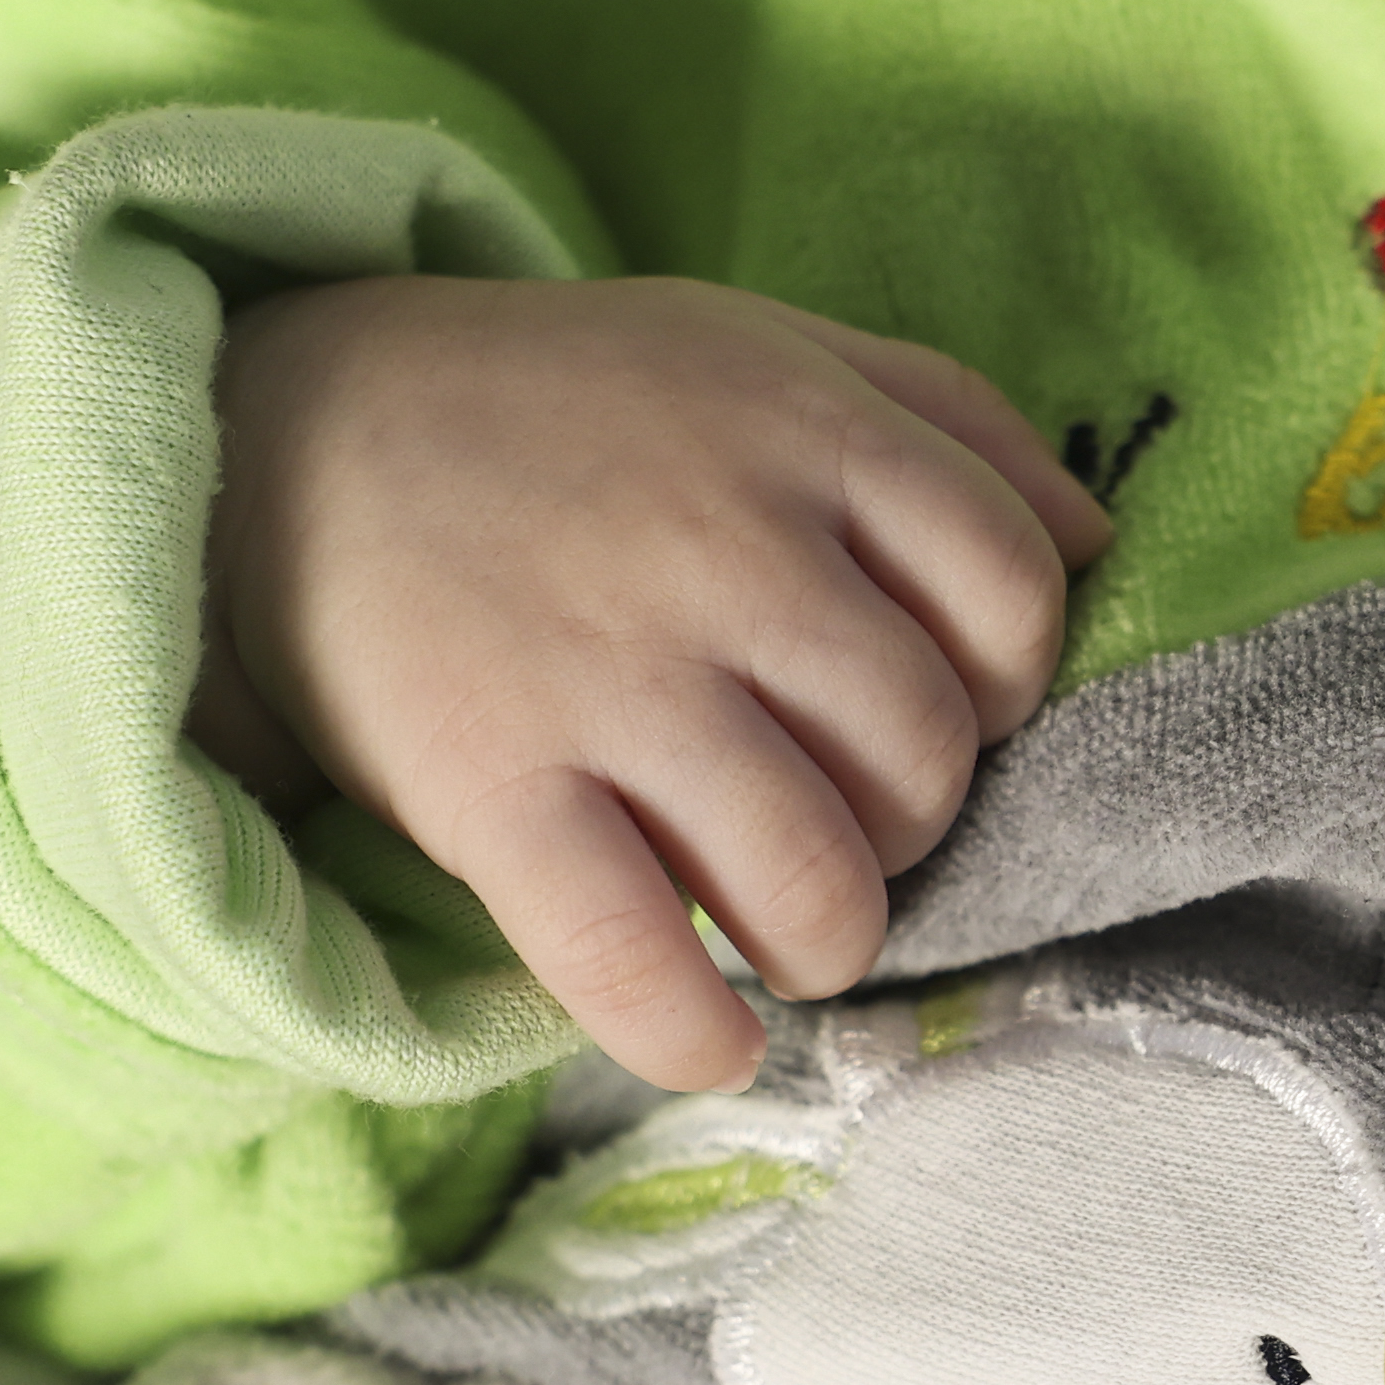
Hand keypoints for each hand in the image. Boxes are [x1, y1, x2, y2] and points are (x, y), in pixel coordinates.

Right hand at [200, 275, 1111, 1090]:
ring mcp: (607, 676)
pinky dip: (695, 1035)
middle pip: (923, 756)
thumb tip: (1098, 541)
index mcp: (805, 434)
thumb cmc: (564, 410)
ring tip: (795, 934)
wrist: (285, 433)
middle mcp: (724, 553)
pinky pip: (632, 959)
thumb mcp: (760, 346)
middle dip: (914, 825)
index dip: (1007, 685)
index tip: (939, 712)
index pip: (1014, 596)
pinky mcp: (489, 785)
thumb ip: (943, 418)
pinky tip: (710, 1038)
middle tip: (849, 827)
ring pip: (815, 878)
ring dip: (830, 940)